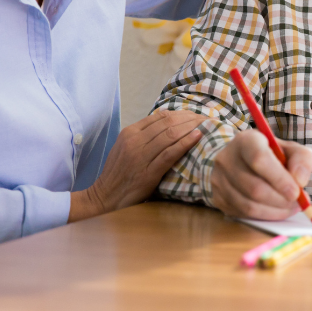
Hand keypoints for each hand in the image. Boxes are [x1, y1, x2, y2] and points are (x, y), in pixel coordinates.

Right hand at [69, 110, 205, 221]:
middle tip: (206, 118)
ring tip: (206, 125)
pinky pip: (170, 154)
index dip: (181, 113)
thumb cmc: (119, 173)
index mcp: (130, 132)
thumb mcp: (125, 147)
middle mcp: (134, 141)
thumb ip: (143, 136)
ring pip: (170, 135)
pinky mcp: (148, 172)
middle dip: (189, 118)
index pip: (160, 116)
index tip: (195, 115)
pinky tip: (198, 137)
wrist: (105, 197)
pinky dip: (186, 143)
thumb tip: (167, 125)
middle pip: (168, 123)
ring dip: (191, 128)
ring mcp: (140, 156)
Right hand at [210, 129, 311, 219]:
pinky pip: (242, 214)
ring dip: (274, 211)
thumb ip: (302, 160)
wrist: (243, 160)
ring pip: (248, 205)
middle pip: (255, 188)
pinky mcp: (217, 198)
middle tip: (297, 203)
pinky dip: (264, 216)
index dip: (279, 179)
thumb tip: (299, 180)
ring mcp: (218, 179)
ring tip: (289, 207)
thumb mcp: (291, 149)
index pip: (259, 159)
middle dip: (280, 200)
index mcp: (246, 140)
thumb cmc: (272, 155)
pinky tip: (275, 210)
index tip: (296, 192)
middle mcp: (227, 158)